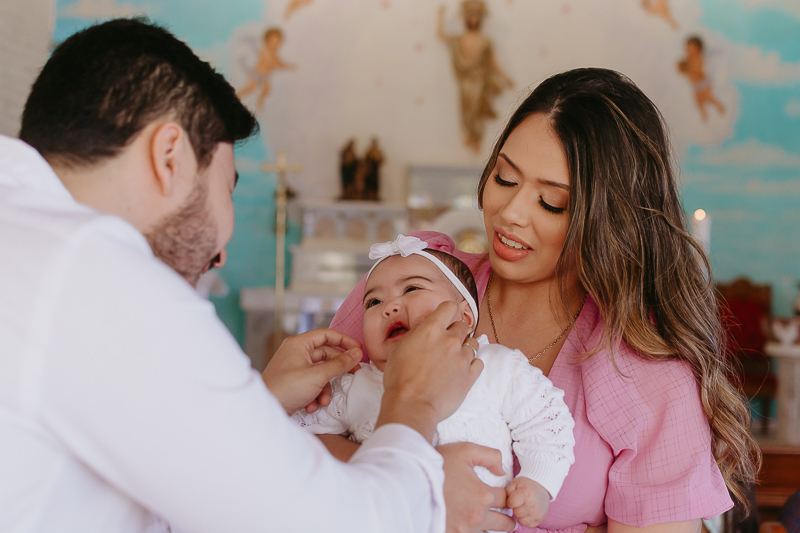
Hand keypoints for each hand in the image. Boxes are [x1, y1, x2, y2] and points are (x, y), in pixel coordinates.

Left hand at [262, 328, 361, 414]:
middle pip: (325, 354)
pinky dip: (315, 394)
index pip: (326, 334)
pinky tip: (312, 405)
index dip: (344, 340)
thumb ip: (340, 364)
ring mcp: (294, 367)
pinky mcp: (293, 381)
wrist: (264, 410)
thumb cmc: (286, 389)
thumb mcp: (318, 376)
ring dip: (325, 387)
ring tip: (324, 401)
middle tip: (353, 374)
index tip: (358, 349)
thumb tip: (357, 353)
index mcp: (299, 344)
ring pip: (320, 371)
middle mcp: (295, 352)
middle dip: (337, 369)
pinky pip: (311, 382)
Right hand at [377, 302, 482, 440]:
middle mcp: (450, 340)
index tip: (444, 319)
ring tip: (454, 358)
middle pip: (462, 326)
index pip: (449, 307)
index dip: (447, 312)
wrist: (411, 405)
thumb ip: (417, 334)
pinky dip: (472, 364)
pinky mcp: (470, 376)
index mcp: (431, 329)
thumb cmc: (400, 379)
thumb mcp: (400, 348)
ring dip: (464, 348)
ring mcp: (462, 358)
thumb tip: (425, 329)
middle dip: (455, 332)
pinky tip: (462, 369)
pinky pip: (478, 363)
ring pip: (473, 344)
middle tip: (446, 343)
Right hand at [438, 442, 514, 532]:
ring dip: (488, 526)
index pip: (506, 499)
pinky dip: (469, 530)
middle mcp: (476, 516)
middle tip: (504, 515)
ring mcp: (464, 530)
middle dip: (506, 518)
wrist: (409, 481)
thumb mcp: (465, 450)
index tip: (501, 494)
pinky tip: (465, 523)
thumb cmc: (437, 465)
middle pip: (505, 524)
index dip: (506, 495)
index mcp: (483, 495)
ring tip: (480, 517)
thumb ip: (491, 456)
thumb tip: (502, 471)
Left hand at [506, 477, 549, 528]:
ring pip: (521, 520)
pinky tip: (527, 511)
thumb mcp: (515, 483)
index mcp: (526, 494)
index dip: (510, 501)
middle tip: (520, 502)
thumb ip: (507, 492)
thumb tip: (503, 503)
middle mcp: (533, 505)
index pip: (511, 503)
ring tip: (524, 506)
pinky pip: (527, 524)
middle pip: (516, 513)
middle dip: (516, 508)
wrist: (541, 487)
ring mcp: (537, 513)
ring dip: (520, 515)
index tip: (514, 497)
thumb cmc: (526, 485)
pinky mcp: (540, 519)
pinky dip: (526, 519)